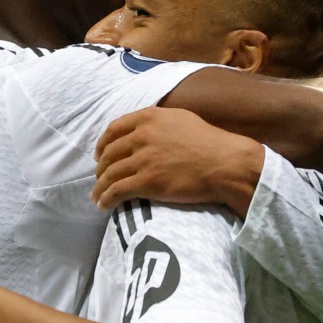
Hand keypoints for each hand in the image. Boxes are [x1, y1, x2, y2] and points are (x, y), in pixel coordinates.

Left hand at [92, 107, 264, 216]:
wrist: (225, 164)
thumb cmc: (209, 142)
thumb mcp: (181, 118)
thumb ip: (158, 120)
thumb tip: (145, 127)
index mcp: (148, 118)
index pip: (113, 129)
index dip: (102, 144)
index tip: (100, 155)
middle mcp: (142, 136)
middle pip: (109, 154)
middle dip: (100, 168)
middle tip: (100, 178)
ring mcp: (143, 160)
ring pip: (110, 174)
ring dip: (100, 187)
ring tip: (97, 196)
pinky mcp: (147, 182)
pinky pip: (117, 191)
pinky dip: (106, 199)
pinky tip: (104, 205)